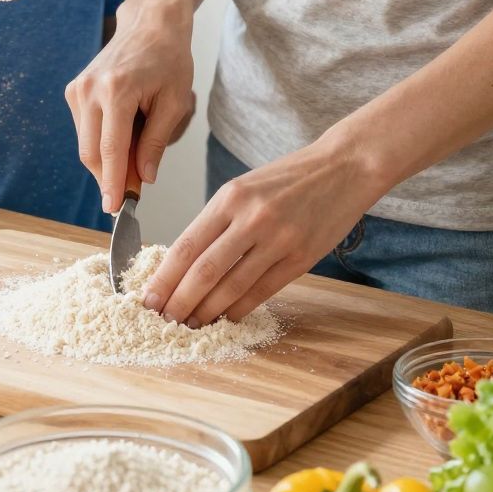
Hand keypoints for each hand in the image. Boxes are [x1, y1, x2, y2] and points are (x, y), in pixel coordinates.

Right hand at [66, 3, 194, 211]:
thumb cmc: (168, 59)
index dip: (113, 184)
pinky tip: (126, 138)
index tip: (114, 210)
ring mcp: (78, 89)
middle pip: (92, 153)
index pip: (110, 151)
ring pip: (86, 145)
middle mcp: (89, 90)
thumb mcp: (174, 102)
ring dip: (108, 162)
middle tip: (134, 193)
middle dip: (111, 178)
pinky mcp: (74, 91)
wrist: (150, 24)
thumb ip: (156, 142)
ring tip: (138, 158)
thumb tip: (143, 178)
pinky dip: (102, 144)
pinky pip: (85, 131)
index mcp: (116, 91)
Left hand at [141, 132, 373, 325]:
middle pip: (204, 271)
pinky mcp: (301, 258)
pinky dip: (239, 309)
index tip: (148, 298)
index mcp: (231, 197)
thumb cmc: (289, 178)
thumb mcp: (244, 188)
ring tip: (191, 323)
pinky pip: (262, 292)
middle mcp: (252, 218)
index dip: (164, 278)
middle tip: (164, 318)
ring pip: (231, 287)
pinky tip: (225, 317)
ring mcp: (278, 240)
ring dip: (207, 311)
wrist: (344, 168)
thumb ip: (218, 221)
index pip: (186, 246)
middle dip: (179, 301)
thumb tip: (186, 264)